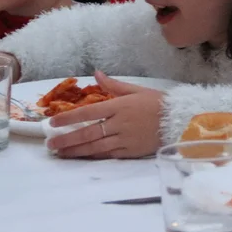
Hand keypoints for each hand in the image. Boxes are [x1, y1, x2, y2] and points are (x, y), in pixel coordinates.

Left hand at [46, 71, 164, 158]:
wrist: (181, 121)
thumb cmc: (159, 103)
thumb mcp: (137, 90)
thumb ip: (114, 85)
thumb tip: (96, 74)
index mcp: (120, 106)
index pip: (88, 113)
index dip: (68, 118)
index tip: (53, 123)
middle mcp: (120, 123)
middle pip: (87, 133)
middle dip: (67, 139)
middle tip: (50, 144)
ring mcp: (125, 139)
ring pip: (95, 147)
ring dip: (76, 151)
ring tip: (60, 153)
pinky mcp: (131, 151)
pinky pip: (108, 154)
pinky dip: (93, 156)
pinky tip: (82, 157)